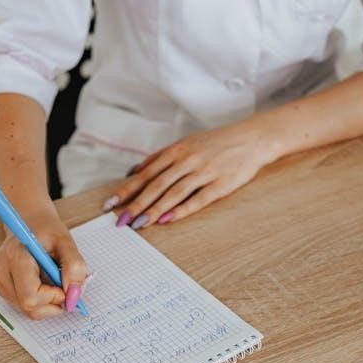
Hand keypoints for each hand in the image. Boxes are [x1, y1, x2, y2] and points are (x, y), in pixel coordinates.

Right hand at [0, 203, 87, 319]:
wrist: (30, 222)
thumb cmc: (47, 230)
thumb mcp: (67, 243)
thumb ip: (74, 267)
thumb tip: (74, 294)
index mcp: (16, 255)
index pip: (31, 296)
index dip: (54, 298)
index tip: (67, 287)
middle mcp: (1, 268)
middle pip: (28, 306)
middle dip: (52, 303)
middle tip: (64, 287)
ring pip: (25, 308)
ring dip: (46, 302)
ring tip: (52, 280)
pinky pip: (21, 304)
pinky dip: (38, 300)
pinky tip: (42, 282)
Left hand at [103, 117, 278, 227]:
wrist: (252, 138)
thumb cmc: (216, 143)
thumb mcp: (186, 143)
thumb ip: (159, 158)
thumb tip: (133, 171)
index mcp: (177, 150)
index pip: (146, 173)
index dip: (127, 189)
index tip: (110, 203)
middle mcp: (188, 160)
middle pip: (157, 184)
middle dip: (136, 203)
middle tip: (121, 220)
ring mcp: (205, 171)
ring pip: (174, 192)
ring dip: (155, 209)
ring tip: (139, 224)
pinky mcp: (222, 184)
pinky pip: (199, 198)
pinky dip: (182, 209)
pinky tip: (168, 219)